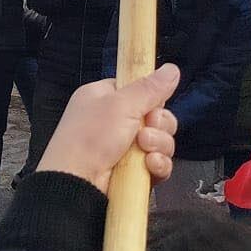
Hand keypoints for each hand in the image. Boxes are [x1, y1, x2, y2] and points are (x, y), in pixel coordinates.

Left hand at [40, 64, 180, 194]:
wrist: (77, 182)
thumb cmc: (91, 136)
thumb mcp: (120, 105)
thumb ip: (149, 88)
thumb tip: (172, 68)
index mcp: (104, 97)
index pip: (139, 90)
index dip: (151, 98)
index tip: (152, 104)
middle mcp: (114, 120)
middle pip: (157, 116)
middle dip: (159, 124)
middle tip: (146, 129)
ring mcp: (124, 147)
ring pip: (161, 140)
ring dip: (159, 144)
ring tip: (144, 149)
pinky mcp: (134, 171)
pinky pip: (159, 163)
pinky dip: (158, 164)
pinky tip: (149, 165)